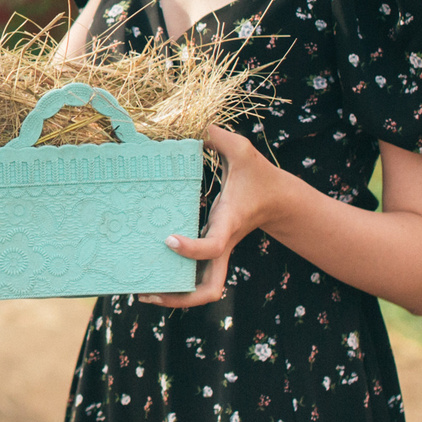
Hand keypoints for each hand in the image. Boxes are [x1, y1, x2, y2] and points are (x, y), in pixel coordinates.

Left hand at [138, 125, 291, 309]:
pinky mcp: (213, 251)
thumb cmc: (259, 176)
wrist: (280, 199)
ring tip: (142, 293)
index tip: (168, 240)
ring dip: (174, 298)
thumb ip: (219, 136)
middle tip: (148, 293)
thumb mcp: (243, 151)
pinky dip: (177, 282)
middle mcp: (223, 244)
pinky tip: (151, 275)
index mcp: (228, 224)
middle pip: (209, 289)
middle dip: (180, 297)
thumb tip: (196, 123)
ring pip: (202, 291)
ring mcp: (219, 252)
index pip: (212, 247)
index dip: (190, 249)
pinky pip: (195, 275)